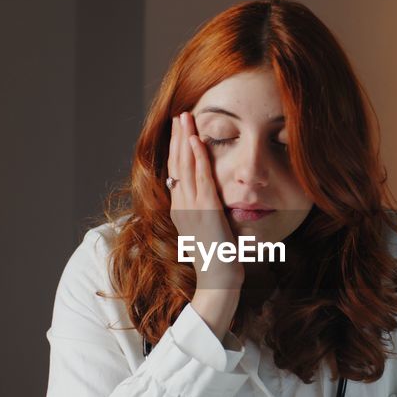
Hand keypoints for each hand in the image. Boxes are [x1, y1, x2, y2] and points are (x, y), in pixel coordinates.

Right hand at [167, 112, 240, 333]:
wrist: (218, 281)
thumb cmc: (219, 262)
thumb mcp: (212, 233)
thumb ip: (211, 216)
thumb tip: (217, 205)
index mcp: (181, 211)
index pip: (176, 173)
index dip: (176, 150)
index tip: (179, 131)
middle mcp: (181, 207)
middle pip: (176, 164)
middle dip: (177, 138)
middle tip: (179, 115)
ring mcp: (191, 208)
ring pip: (184, 166)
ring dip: (184, 139)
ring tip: (184, 118)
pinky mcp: (205, 211)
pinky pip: (199, 178)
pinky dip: (197, 158)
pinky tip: (196, 140)